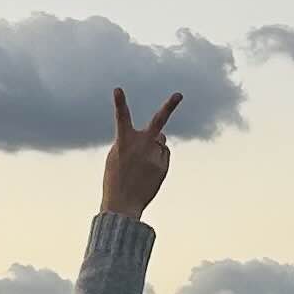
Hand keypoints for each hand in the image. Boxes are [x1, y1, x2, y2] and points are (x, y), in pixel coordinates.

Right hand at [101, 86, 180, 219]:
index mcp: (124, 141)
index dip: (120, 103)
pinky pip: (164, 154)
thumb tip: (158, 137)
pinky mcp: (163, 165)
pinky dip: (158, 158)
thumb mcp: (116, 156)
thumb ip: (133, 141)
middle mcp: (142, 145)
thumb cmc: (115, 178)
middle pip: (158, 121)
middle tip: (179, 95)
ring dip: (155, 144)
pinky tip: (148, 170)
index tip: (118, 89)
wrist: (123, 204)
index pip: (121, 118)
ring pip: (161, 141)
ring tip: (142, 162)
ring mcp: (154, 155)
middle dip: (169, 106)